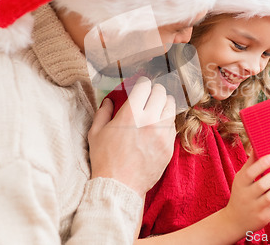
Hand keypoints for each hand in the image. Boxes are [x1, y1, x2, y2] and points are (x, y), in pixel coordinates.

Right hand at [88, 77, 175, 197]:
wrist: (120, 186)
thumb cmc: (105, 159)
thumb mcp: (96, 133)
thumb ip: (103, 112)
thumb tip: (109, 100)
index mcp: (131, 113)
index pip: (145, 85)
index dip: (142, 83)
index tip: (140, 86)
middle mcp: (150, 120)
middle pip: (161, 92)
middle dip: (154, 91)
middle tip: (148, 96)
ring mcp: (163, 133)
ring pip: (171, 106)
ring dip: (163, 104)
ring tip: (155, 109)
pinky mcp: (169, 145)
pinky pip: (173, 124)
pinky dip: (167, 121)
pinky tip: (158, 126)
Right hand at [222, 154, 269, 236]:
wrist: (235, 221)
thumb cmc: (241, 194)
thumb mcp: (240, 180)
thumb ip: (249, 165)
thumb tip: (256, 147)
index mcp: (240, 183)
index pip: (250, 173)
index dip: (261, 165)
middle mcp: (247, 196)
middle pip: (262, 185)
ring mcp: (256, 208)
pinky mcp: (266, 217)